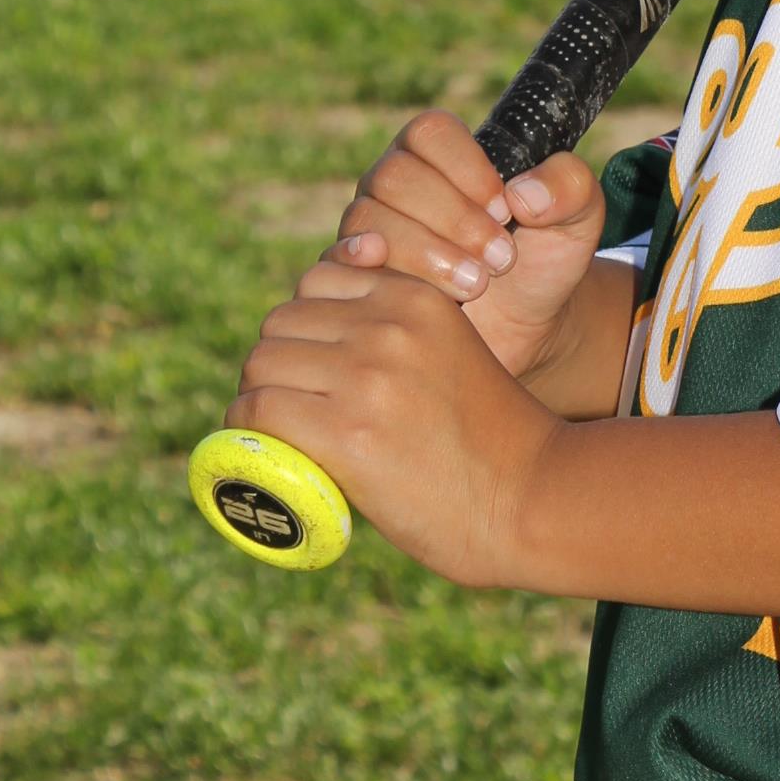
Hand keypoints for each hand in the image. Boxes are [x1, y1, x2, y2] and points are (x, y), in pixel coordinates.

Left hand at [227, 261, 566, 587]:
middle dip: (280, 363)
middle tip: (294, 408)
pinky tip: (264, 451)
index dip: (307, 326)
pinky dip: (247, 430)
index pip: (317, 282)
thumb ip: (393, 337)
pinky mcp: (345, 431)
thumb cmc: (490, 439)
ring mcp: (365, 375)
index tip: (313, 369)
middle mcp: (387, 325)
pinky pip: (259, 410)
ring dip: (261, 396)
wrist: (531, 498)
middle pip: (281, 321)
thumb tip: (305, 344)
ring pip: (262, 363)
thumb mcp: (449, 354)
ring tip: (282, 432)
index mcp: (416, 297)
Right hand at [331, 110, 605, 381]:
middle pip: (395, 176)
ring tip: (478, 286)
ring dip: (426, 254)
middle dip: (453, 219)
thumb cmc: (545, 261)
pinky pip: (339, 265)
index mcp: (442, 153)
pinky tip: (409, 289)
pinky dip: (370, 273)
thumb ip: (569, 187)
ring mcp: (371, 228)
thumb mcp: (579, 219)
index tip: (505, 210)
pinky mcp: (357, 277)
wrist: (526, 329)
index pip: (429, 133)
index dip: (465, 169)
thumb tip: (521, 192)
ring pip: (370, 221)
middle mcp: (396, 183)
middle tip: (500, 260)